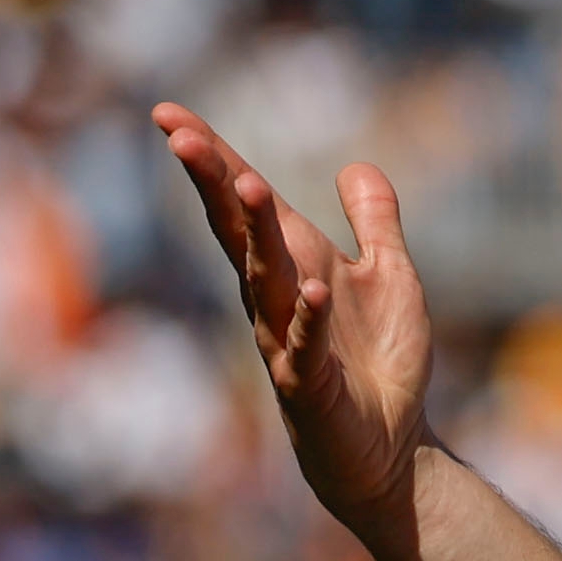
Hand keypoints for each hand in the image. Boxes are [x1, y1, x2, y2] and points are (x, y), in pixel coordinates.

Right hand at [151, 104, 433, 529]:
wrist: (393, 447)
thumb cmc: (380, 362)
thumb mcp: (390, 279)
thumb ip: (375, 224)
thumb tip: (357, 167)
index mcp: (291, 267)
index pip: (242, 205)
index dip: (211, 160)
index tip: (168, 113)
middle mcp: (275, 299)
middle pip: (236, 233)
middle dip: (214, 184)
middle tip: (183, 136)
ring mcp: (286, 343)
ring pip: (266, 282)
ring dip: (258, 235)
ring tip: (252, 184)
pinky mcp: (310, 388)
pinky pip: (307, 350)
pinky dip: (310, 321)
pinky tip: (314, 292)